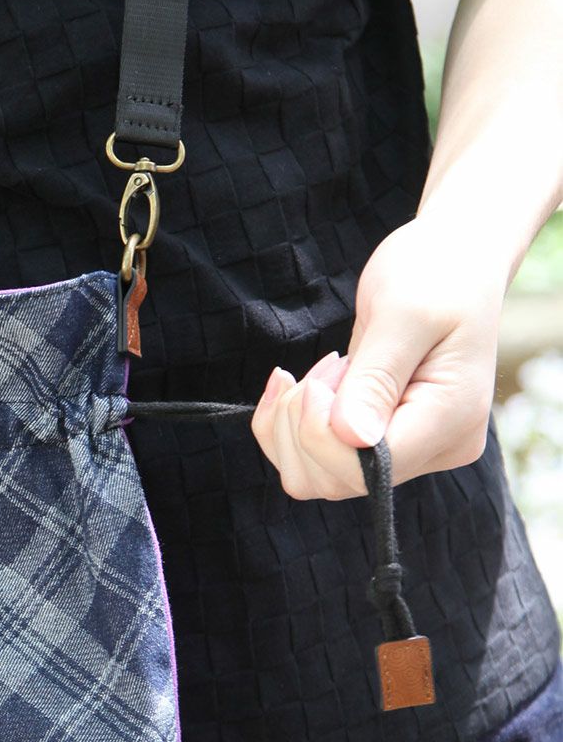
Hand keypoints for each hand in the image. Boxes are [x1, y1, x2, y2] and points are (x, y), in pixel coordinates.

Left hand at [250, 215, 501, 499]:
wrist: (453, 260)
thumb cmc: (434, 274)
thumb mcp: (402, 314)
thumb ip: (375, 379)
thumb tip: (350, 437)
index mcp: (450, 421)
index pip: (369, 470)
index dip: (320, 433)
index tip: (319, 376)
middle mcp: (434, 448)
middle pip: (336, 481)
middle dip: (302, 426)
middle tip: (327, 365)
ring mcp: (407, 448)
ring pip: (317, 477)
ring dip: (292, 426)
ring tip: (323, 370)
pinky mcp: (379, 438)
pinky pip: (315, 459)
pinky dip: (287, 425)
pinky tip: (297, 384)